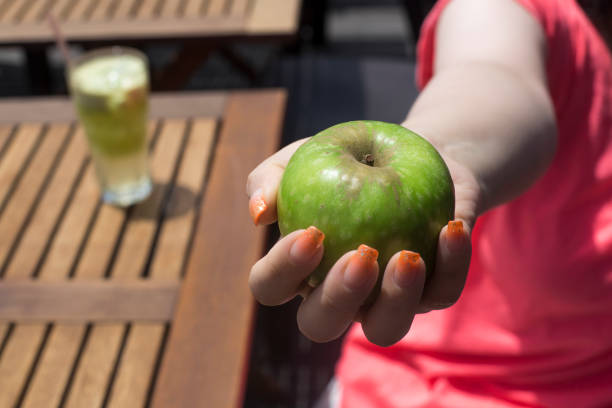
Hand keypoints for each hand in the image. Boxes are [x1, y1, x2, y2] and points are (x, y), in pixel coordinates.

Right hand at [246, 137, 478, 346]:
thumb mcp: (305, 156)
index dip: (283, 270)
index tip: (310, 233)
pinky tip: (451, 227)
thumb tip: (258, 212)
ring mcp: (385, 300)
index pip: (271, 287)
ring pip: (385, 329)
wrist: (411, 156)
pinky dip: (451, 265)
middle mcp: (338, 295)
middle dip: (339, 299)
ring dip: (397, 299)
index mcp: (299, 270)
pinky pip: (442, 294)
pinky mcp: (432, 291)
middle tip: (361, 255)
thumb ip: (271, 177)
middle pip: (321, 325)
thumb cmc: (348, 160)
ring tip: (409, 254)